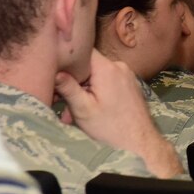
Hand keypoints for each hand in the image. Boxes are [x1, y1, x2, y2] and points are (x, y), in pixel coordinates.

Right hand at [56, 54, 183, 177]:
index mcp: (108, 68)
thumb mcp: (83, 108)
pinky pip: (106, 83)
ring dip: (82, 93)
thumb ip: (68, 87)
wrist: (139, 143)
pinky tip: (87, 112)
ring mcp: (126, 76)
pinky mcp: (129, 86)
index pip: (83, 51)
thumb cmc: (110, 128)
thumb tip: (55, 71)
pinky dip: (94, 95)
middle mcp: (119, 67)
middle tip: (59, 102)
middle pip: (88, 66)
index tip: (54, 73)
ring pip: (96, 77)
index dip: (67, 60)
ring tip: (71, 114)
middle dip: (72, 83)